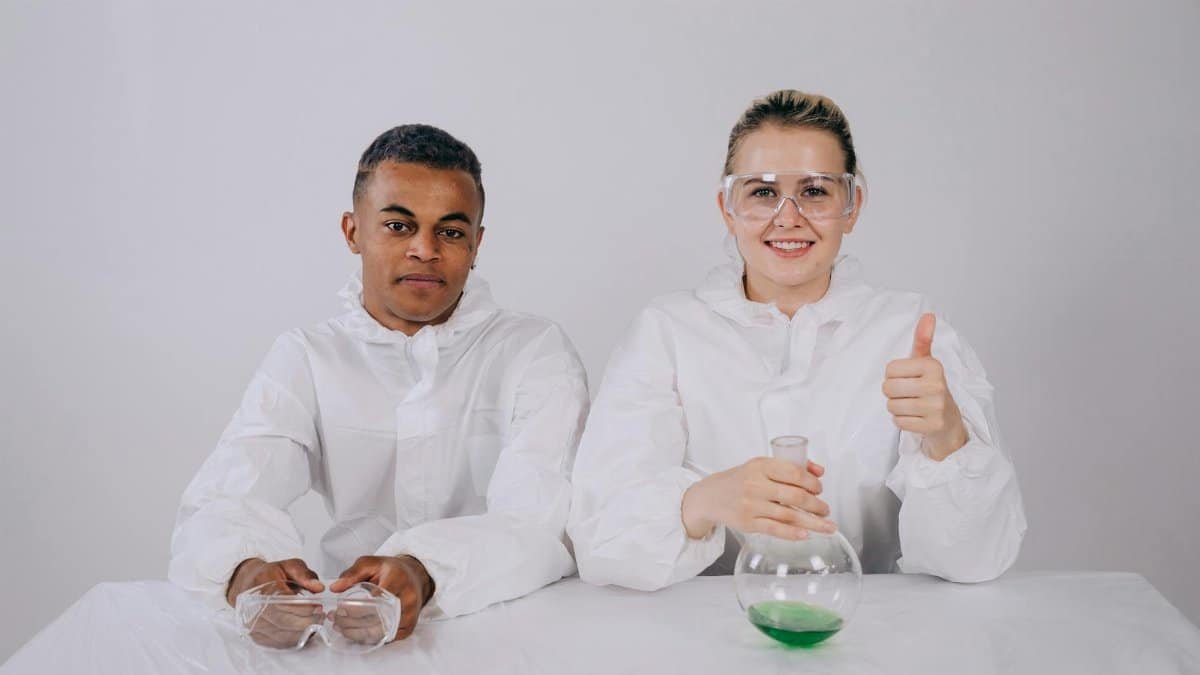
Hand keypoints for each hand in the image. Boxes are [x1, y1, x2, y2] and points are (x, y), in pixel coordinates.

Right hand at [226, 558, 324, 647]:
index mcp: (263, 586)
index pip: (283, 602)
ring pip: (281, 634)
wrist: (249, 583)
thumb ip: (304, 575)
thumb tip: (319, 587)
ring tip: (316, 622)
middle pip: (283, 621)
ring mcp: (254, 623)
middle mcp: (255, 607)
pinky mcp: (256, 635)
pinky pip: (278, 642)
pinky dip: (294, 639)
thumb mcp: (289, 566)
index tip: (318, 606)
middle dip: (306, 621)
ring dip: (302, 632)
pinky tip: (305, 631)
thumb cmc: (271, 575)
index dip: (303, 608)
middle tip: (320, 616)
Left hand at [329, 555, 433, 641]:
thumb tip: (334, 588)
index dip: (356, 607)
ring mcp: (410, 615)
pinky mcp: (409, 628)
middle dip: (351, 621)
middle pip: (377, 617)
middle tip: (334, 618)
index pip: (376, 597)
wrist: (413, 577)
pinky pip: (385, 638)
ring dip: (356, 633)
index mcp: (398, 578)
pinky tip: (353, 632)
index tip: (339, 608)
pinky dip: (367, 638)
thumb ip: (352, 573)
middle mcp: (408, 598)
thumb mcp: (371, 564)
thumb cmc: (390, 571)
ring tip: (339, 627)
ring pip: (380, 631)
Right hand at [681, 457, 834, 540]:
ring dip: (812, 522)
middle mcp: (755, 484)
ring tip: (826, 525)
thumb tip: (819, 471)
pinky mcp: (748, 523)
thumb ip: (790, 466)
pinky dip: (792, 533)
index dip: (812, 482)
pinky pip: (775, 529)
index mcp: (760, 466)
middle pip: (795, 496)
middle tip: (826, 510)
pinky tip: (805, 534)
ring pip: (789, 515)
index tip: (820, 489)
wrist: (710, 496)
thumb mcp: (761, 466)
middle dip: (817, 505)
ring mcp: (751, 505)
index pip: (794, 472)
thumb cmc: (740, 480)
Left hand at [883, 313, 968, 460]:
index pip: (890, 369)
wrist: (949, 422)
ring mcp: (935, 407)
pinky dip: (903, 421)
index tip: (908, 379)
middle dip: (893, 393)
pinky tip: (916, 418)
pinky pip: (899, 422)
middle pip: (888, 388)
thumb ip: (923, 339)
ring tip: (912, 406)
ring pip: (892, 406)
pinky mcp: (932, 426)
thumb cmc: (932, 388)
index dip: (893, 376)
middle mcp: (936, 385)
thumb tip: (928, 315)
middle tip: (908, 394)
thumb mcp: (927, 362)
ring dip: (897, 408)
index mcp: (933, 366)